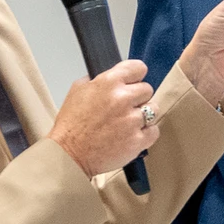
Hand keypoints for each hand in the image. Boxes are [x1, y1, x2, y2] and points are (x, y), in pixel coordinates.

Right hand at [45, 59, 156, 175]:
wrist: (69, 155)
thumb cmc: (71, 126)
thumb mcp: (77, 92)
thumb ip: (98, 80)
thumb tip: (113, 76)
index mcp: (108, 83)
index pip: (138, 68)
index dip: (135, 76)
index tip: (133, 82)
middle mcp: (123, 99)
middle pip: (148, 89)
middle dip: (138, 98)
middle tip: (125, 108)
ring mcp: (132, 120)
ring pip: (153, 110)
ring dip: (143, 115)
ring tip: (127, 123)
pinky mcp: (138, 140)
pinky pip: (154, 131)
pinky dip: (146, 134)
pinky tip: (131, 135)